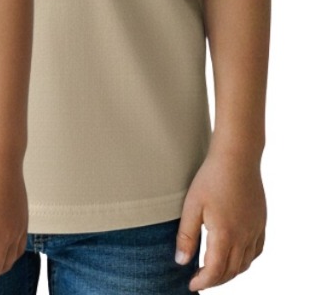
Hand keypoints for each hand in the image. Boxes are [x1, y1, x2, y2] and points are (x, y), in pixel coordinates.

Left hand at [176, 150, 264, 290]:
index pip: (215, 271)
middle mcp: (244, 237)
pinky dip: (245, 260)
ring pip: (245, 263)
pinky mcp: (260, 222)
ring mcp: (255, 230)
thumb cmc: (211, 178)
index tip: (191, 285)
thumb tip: (181, 261)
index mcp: (225, 235)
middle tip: (200, 280)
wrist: (237, 158)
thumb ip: (186, 235)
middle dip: (215, 280)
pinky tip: (237, 257)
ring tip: (214, 272)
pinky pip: (256, 251)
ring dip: (230, 272)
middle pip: (231, 271)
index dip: (203, 281)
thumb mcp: (192, 205)